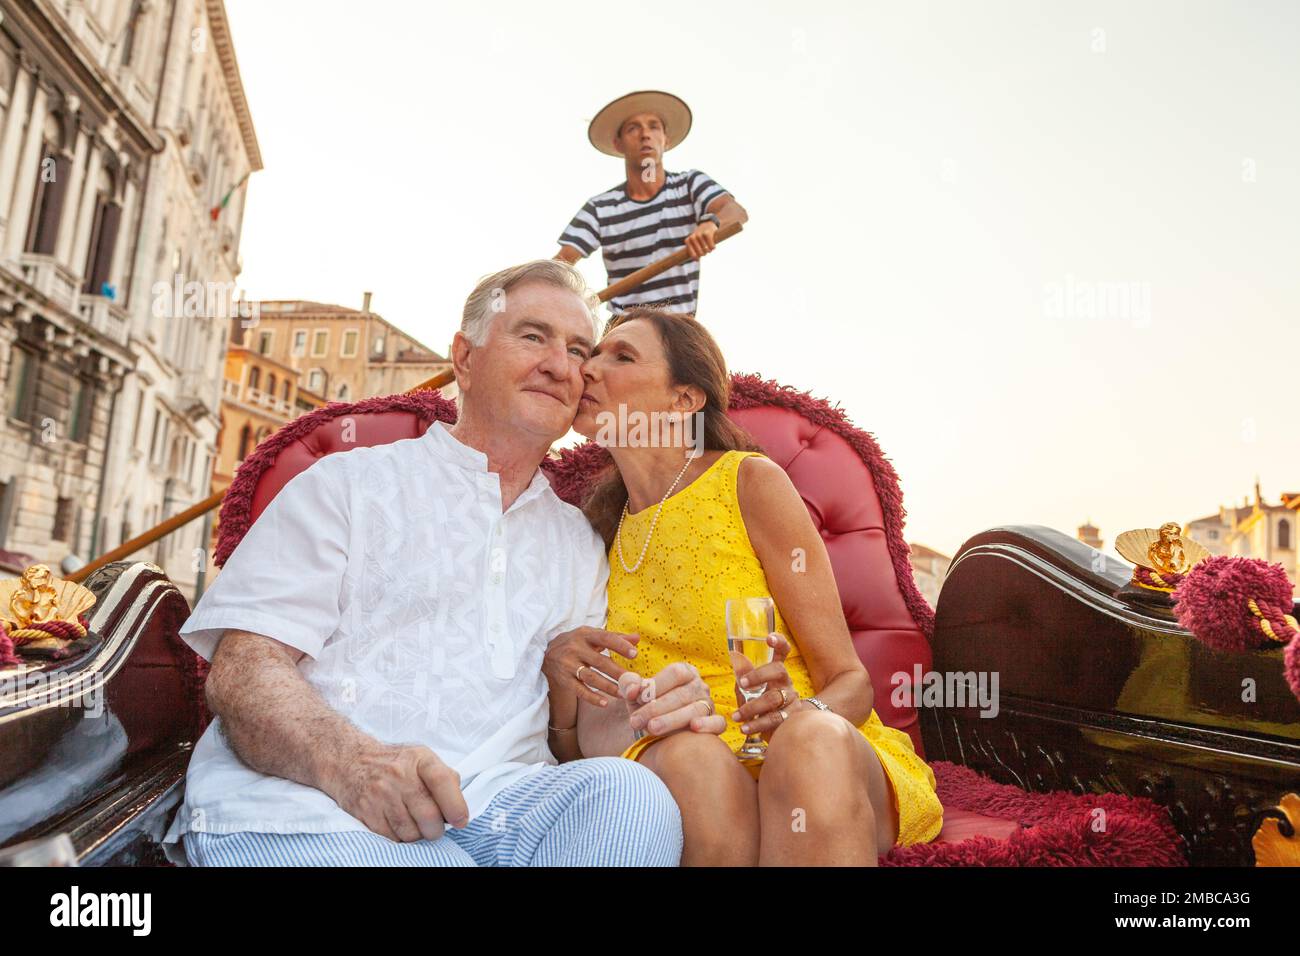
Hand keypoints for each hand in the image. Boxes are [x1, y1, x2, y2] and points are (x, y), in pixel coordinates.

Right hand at [331, 741, 469, 842]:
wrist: (351, 762)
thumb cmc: (394, 763)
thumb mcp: (422, 758)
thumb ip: (444, 778)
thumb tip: (458, 806)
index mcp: (419, 759)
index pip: (442, 781)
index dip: (455, 805)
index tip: (460, 820)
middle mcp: (399, 775)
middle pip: (428, 815)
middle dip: (436, 829)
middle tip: (435, 827)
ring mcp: (381, 794)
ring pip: (411, 832)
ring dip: (418, 835)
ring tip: (414, 823)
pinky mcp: (367, 812)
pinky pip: (392, 838)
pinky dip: (400, 837)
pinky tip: (398, 824)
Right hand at [543, 626, 636, 708]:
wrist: (546, 653)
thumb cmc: (577, 643)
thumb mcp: (592, 636)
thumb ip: (615, 637)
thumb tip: (637, 638)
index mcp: (585, 635)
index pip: (605, 638)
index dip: (620, 645)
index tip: (634, 653)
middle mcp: (575, 648)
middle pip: (599, 661)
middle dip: (617, 672)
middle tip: (633, 681)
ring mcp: (568, 665)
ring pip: (591, 677)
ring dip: (608, 687)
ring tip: (623, 693)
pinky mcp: (564, 679)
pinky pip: (579, 690)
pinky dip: (592, 697)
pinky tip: (605, 703)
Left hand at [623, 662, 725, 736]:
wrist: (661, 731)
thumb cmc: (649, 707)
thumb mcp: (635, 694)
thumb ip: (629, 685)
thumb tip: (632, 689)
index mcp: (684, 672)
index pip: (675, 673)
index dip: (655, 685)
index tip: (634, 698)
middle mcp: (699, 685)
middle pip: (682, 694)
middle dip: (656, 709)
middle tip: (635, 721)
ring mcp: (709, 704)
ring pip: (696, 710)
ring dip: (672, 720)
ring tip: (652, 728)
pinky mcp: (716, 722)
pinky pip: (718, 722)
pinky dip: (708, 725)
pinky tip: (694, 727)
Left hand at [683, 220, 718, 258]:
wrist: (707, 224)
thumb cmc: (700, 237)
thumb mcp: (694, 243)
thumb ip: (693, 251)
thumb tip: (696, 260)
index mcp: (688, 241)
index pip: (693, 255)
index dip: (697, 258)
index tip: (699, 258)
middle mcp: (692, 237)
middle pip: (700, 253)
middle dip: (704, 254)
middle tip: (705, 251)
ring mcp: (699, 235)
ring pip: (706, 250)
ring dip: (709, 251)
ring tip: (709, 248)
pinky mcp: (707, 233)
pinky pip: (711, 246)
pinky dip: (713, 248)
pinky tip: (713, 247)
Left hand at [731, 633, 804, 740]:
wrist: (780, 731)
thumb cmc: (760, 706)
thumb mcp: (749, 690)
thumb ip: (743, 677)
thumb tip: (735, 660)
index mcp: (777, 672)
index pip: (783, 651)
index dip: (779, 642)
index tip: (769, 638)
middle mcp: (787, 682)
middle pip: (778, 670)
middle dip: (759, 675)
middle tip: (742, 683)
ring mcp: (792, 699)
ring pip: (774, 698)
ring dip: (752, 707)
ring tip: (736, 716)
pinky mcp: (793, 716)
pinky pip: (776, 719)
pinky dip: (757, 724)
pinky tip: (744, 728)